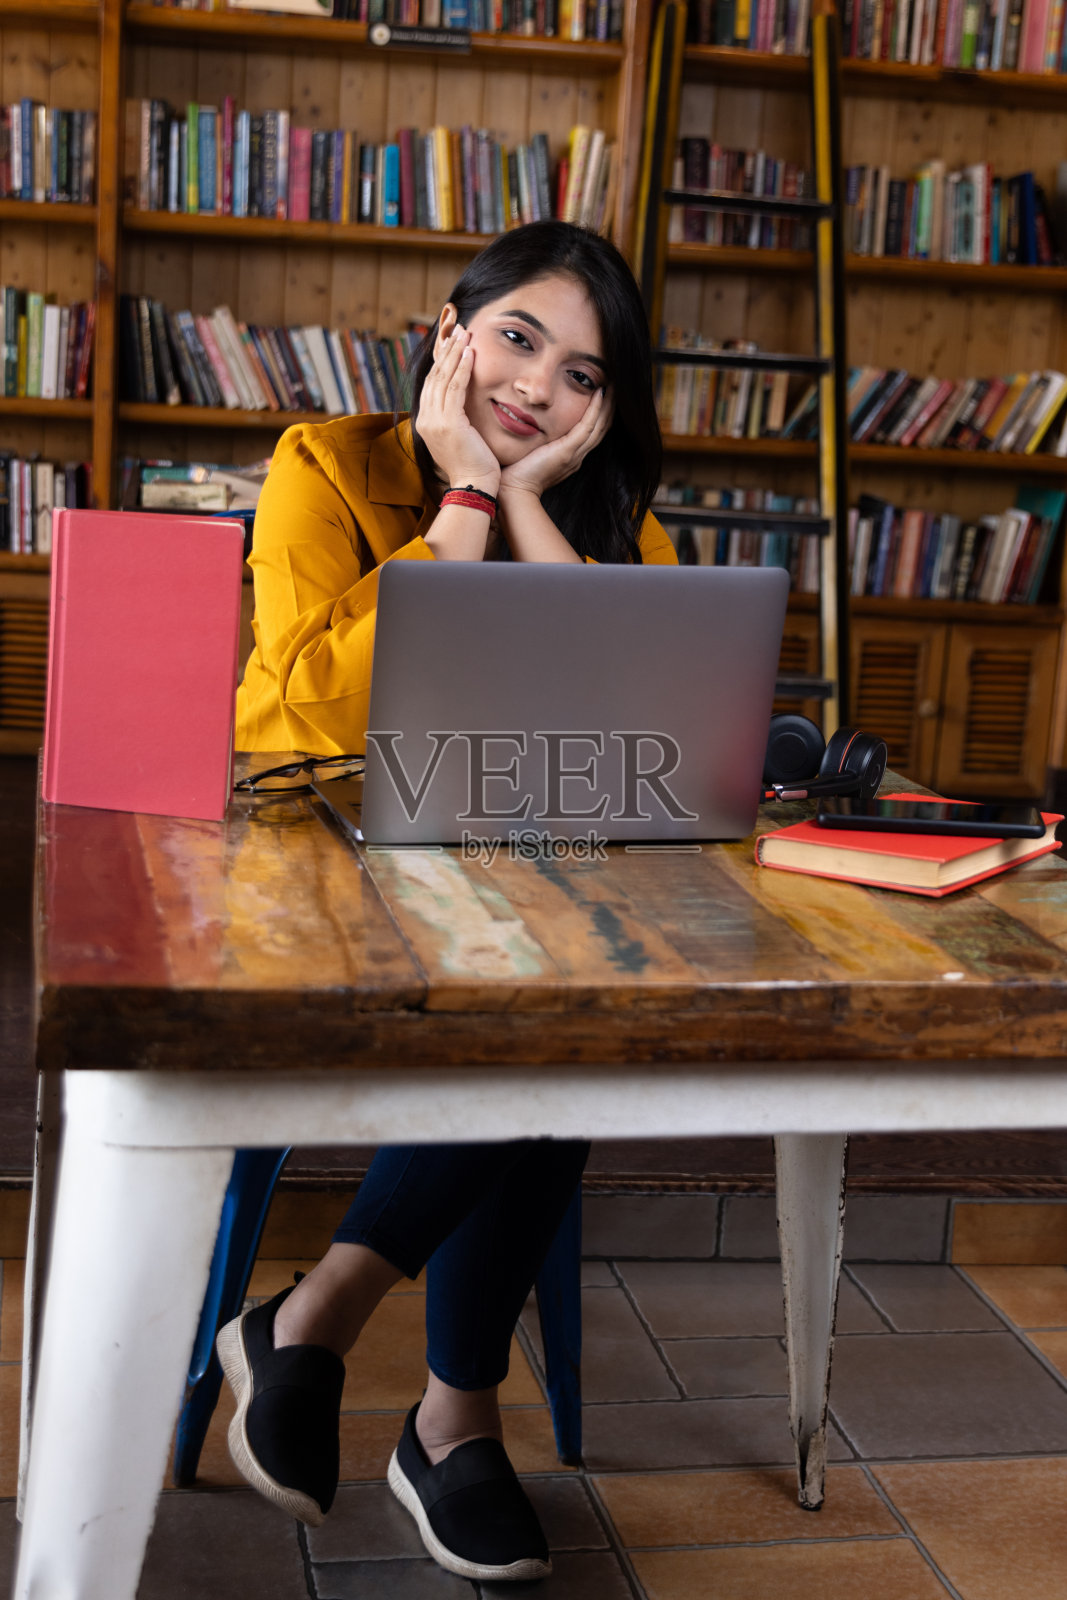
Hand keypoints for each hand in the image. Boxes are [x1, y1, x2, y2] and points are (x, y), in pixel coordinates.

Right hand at [416, 325, 499, 496]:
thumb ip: (457, 420)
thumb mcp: (460, 439)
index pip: (432, 384)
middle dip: (447, 350)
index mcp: (426, 423)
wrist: (474, 486)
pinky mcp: (449, 422)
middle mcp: (426, 419)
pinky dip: (462, 368)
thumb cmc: (474, 466)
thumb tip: (464, 406)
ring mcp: (435, 421)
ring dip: (454, 353)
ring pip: (443, 378)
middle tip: (458, 329)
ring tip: (465, 334)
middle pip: (435, 376)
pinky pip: (455, 388)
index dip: (442, 361)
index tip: (453, 342)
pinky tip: (470, 353)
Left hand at [497, 387, 612, 499]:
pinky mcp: (568, 451)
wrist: (515, 491)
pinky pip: (588, 426)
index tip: (602, 393)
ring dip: (608, 404)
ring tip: (613, 384)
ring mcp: (575, 454)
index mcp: (571, 456)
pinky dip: (595, 408)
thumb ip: (537, 441)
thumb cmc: (517, 472)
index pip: (592, 432)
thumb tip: (529, 423)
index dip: (600, 413)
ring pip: (600, 425)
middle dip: (609, 406)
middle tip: (615, 385)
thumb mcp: (532, 452)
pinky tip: (599, 393)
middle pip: (602, 428)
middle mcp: (578, 455)